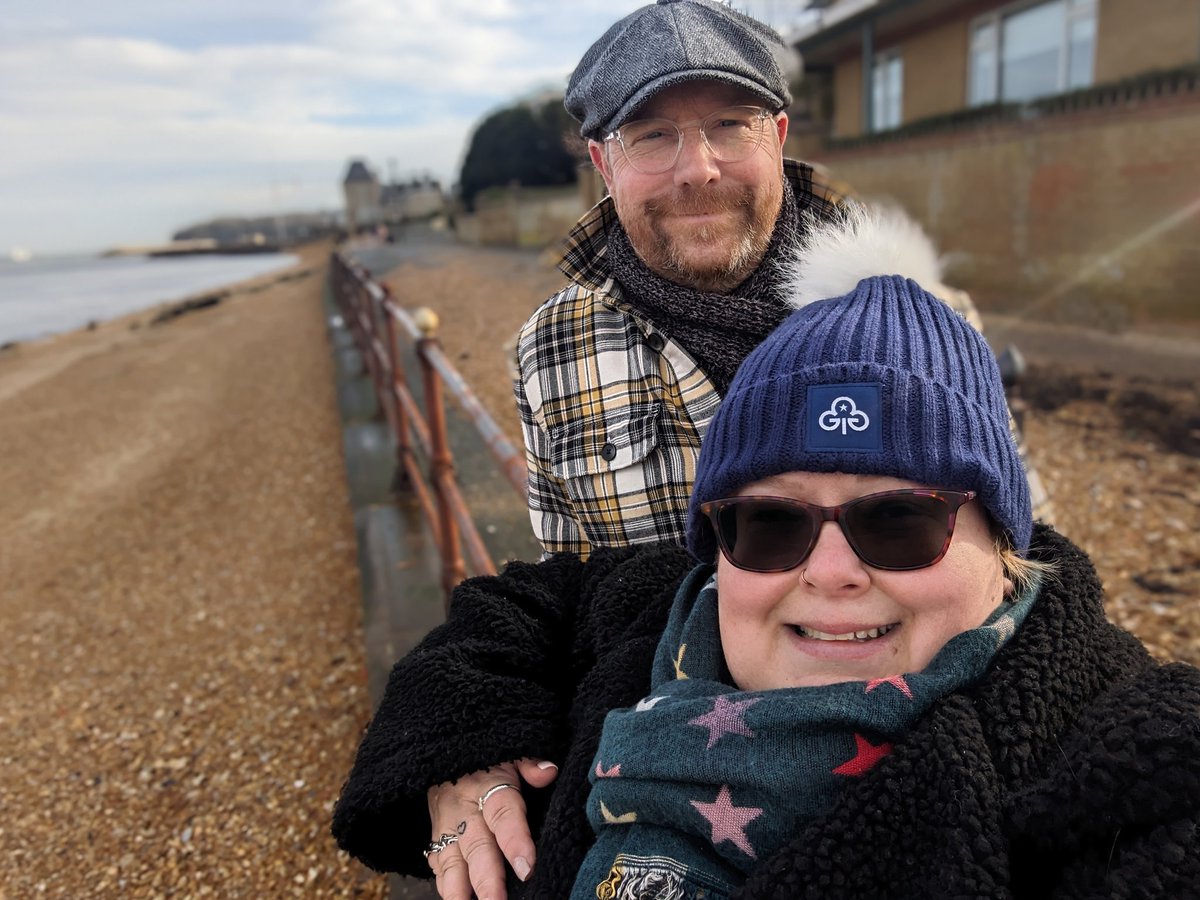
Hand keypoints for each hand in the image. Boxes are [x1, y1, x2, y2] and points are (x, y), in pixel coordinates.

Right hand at [425, 758, 558, 899]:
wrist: (444, 753)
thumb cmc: (488, 760)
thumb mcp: (509, 753)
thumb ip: (529, 764)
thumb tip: (549, 772)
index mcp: (487, 786)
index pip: (503, 814)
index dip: (515, 841)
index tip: (527, 868)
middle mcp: (464, 810)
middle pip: (477, 847)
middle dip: (488, 880)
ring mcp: (446, 827)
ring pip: (452, 862)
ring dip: (461, 891)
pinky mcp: (436, 839)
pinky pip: (438, 866)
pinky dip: (446, 886)